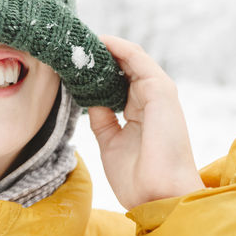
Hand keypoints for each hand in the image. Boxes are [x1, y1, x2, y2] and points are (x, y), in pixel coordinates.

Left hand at [87, 35, 204, 210]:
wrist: (158, 195)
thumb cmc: (138, 178)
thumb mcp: (110, 143)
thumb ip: (102, 119)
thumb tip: (89, 98)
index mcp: (139, 112)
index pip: (118, 81)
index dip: (97, 71)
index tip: (74, 63)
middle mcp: (149, 99)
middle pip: (123, 67)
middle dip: (99, 56)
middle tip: (74, 46)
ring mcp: (156, 93)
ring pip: (131, 59)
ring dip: (108, 47)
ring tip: (83, 40)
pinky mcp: (161, 89)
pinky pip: (138, 59)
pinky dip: (120, 47)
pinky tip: (102, 41)